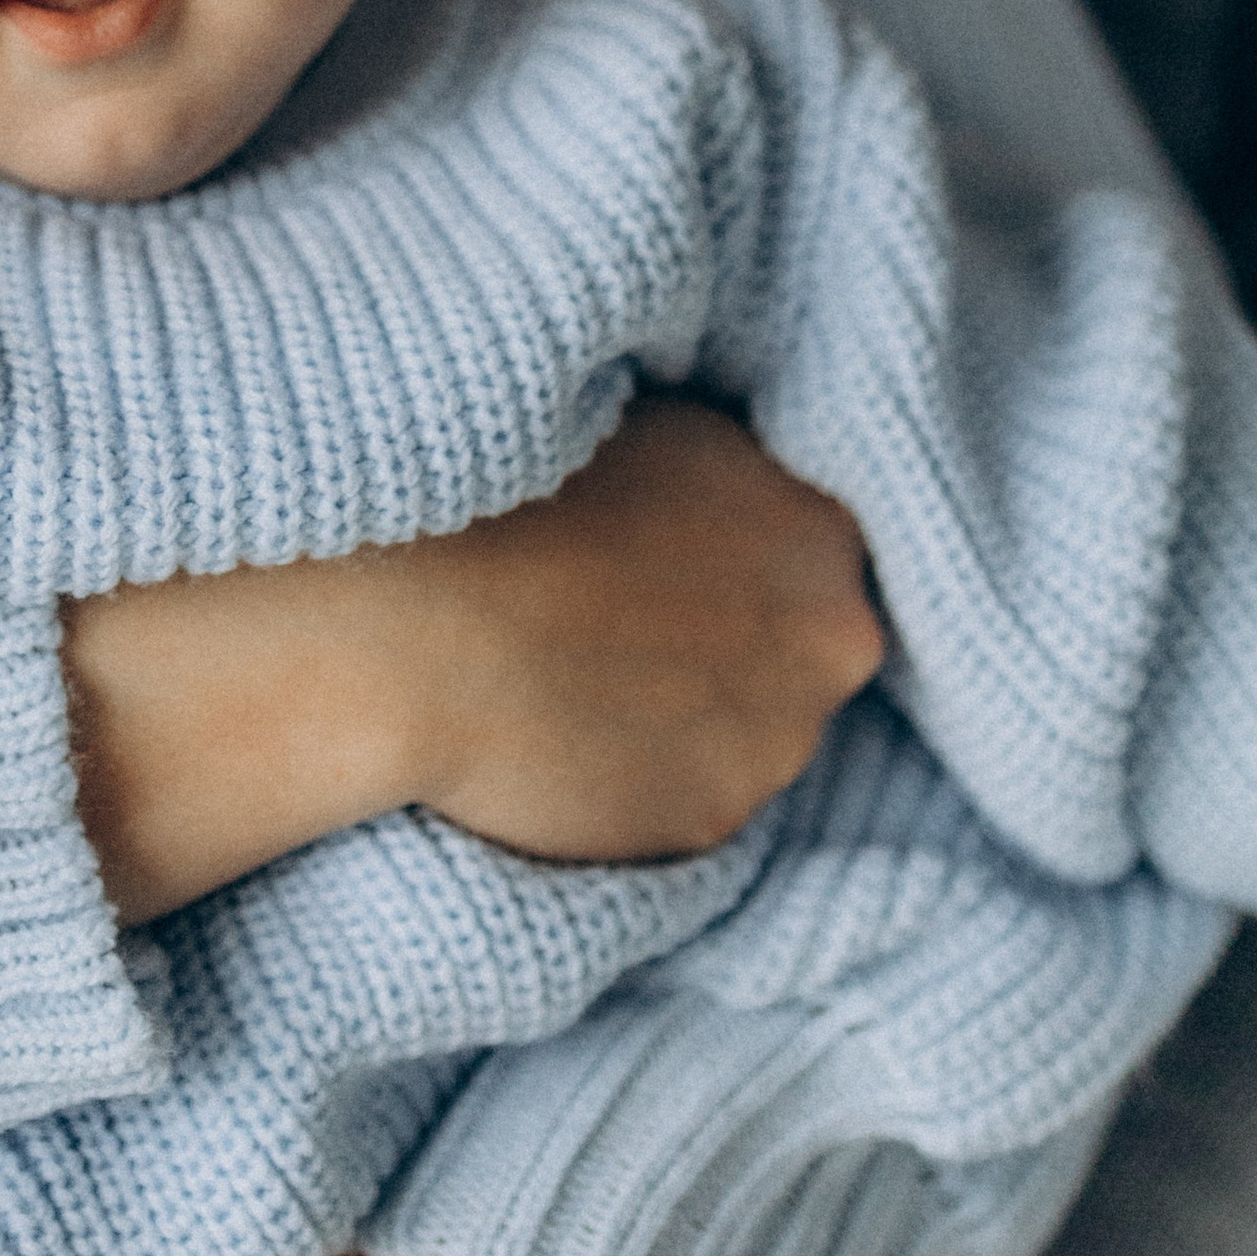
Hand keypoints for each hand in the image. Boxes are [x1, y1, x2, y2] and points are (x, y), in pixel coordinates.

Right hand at [395, 396, 882, 862]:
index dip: (742, 558)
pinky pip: (691, 793)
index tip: (675, 560)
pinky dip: (644, 772)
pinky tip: (571, 730)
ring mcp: (778, 741)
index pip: (815, 557)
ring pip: (754, 729)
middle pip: (801, 649)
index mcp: (824, 531)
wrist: (425, 618)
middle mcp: (831, 642)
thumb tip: (739, 508)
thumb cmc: (522, 494)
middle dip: (735, 641)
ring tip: (583, 674)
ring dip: (691, 712)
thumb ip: (734, 484)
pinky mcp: (714, 821)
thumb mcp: (662, 435)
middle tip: (629, 620)